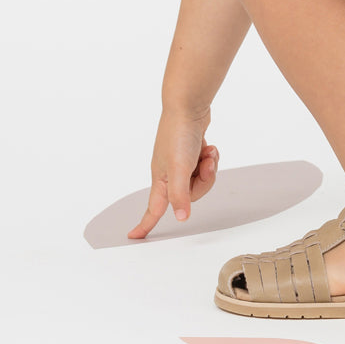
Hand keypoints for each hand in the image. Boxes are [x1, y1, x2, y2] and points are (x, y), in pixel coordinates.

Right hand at [127, 106, 218, 239]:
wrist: (188, 105)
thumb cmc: (178, 133)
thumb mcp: (179, 167)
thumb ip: (180, 194)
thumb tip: (181, 217)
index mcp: (161, 179)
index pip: (152, 209)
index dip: (144, 225)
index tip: (135, 238)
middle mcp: (169, 172)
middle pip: (189, 195)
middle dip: (203, 183)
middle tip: (205, 167)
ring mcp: (180, 162)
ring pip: (199, 180)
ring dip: (208, 168)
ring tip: (207, 154)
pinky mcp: (191, 152)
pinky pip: (204, 166)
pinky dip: (210, 158)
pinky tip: (208, 147)